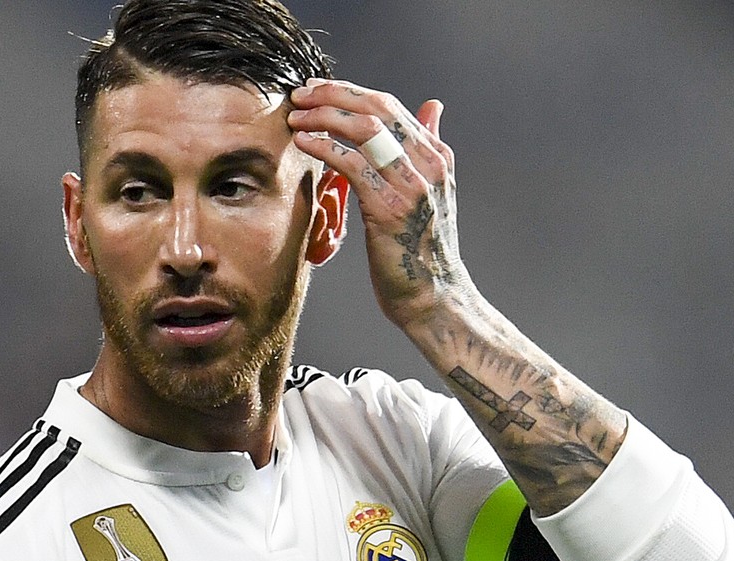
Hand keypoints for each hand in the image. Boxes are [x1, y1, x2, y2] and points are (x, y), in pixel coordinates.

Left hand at [289, 78, 472, 327]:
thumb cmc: (421, 250)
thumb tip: (433, 107)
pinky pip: (352, 164)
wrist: (433, 297)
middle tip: (300, 94)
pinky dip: (324, 147)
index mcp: (437, 157)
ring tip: (295, 118)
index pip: (390, 105)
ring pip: (364, 130)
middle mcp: (429, 165)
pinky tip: (303, 144)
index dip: (349, 91)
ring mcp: (412, 186)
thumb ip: (425, 149)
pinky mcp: (390, 208)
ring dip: (323, 117)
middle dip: (333, 95)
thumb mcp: (431, 193)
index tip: (317, 89)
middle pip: (377, 109)